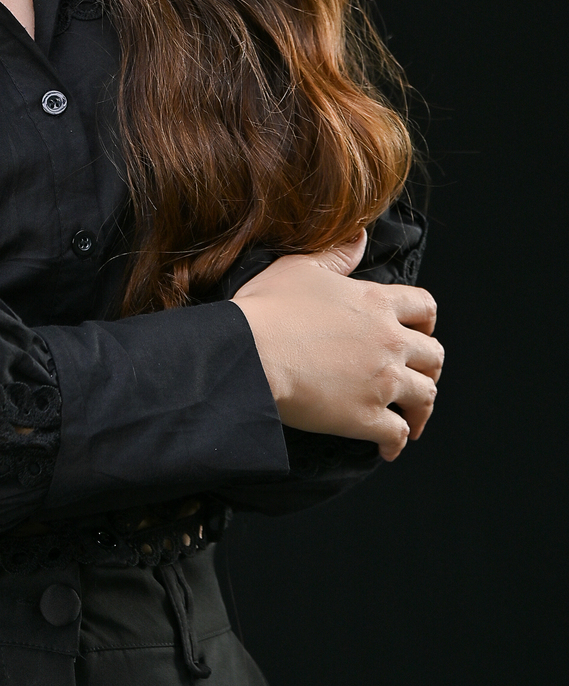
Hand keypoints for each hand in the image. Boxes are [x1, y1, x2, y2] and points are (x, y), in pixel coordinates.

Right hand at [234, 231, 442, 459]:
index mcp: (376, 303)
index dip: (427, 320)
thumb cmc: (268, 308)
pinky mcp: (366, 417)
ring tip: (410, 418)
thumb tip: (361, 237)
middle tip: (417, 376)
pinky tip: (387, 448)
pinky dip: (397, 442)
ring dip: (420, 407)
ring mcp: (382, 381)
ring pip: (425, 395)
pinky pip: (397, 434)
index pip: (425, 307)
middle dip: (430, 367)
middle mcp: (389, 342)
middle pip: (434, 355)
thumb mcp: (301, 267)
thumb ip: (337, 255)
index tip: (421, 331)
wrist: (250, 353)